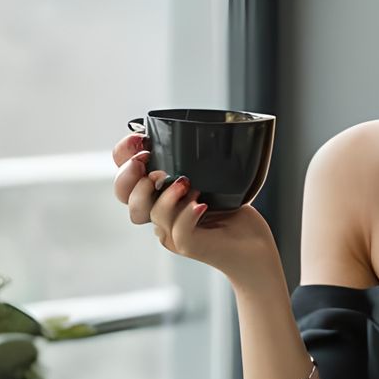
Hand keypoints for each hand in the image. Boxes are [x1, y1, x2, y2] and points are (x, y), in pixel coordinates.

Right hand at [112, 130, 278, 283]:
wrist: (255, 247)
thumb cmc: (234, 213)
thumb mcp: (213, 179)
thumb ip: (196, 162)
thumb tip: (192, 131)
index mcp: (158, 196)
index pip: (125, 176)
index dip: (123, 156)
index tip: (141, 138)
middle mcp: (159, 214)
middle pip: (124, 196)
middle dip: (130, 176)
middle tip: (153, 165)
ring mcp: (171, 232)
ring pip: (151, 212)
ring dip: (167, 195)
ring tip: (190, 186)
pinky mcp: (189, 245)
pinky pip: (178, 230)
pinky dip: (187, 215)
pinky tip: (201, 206)